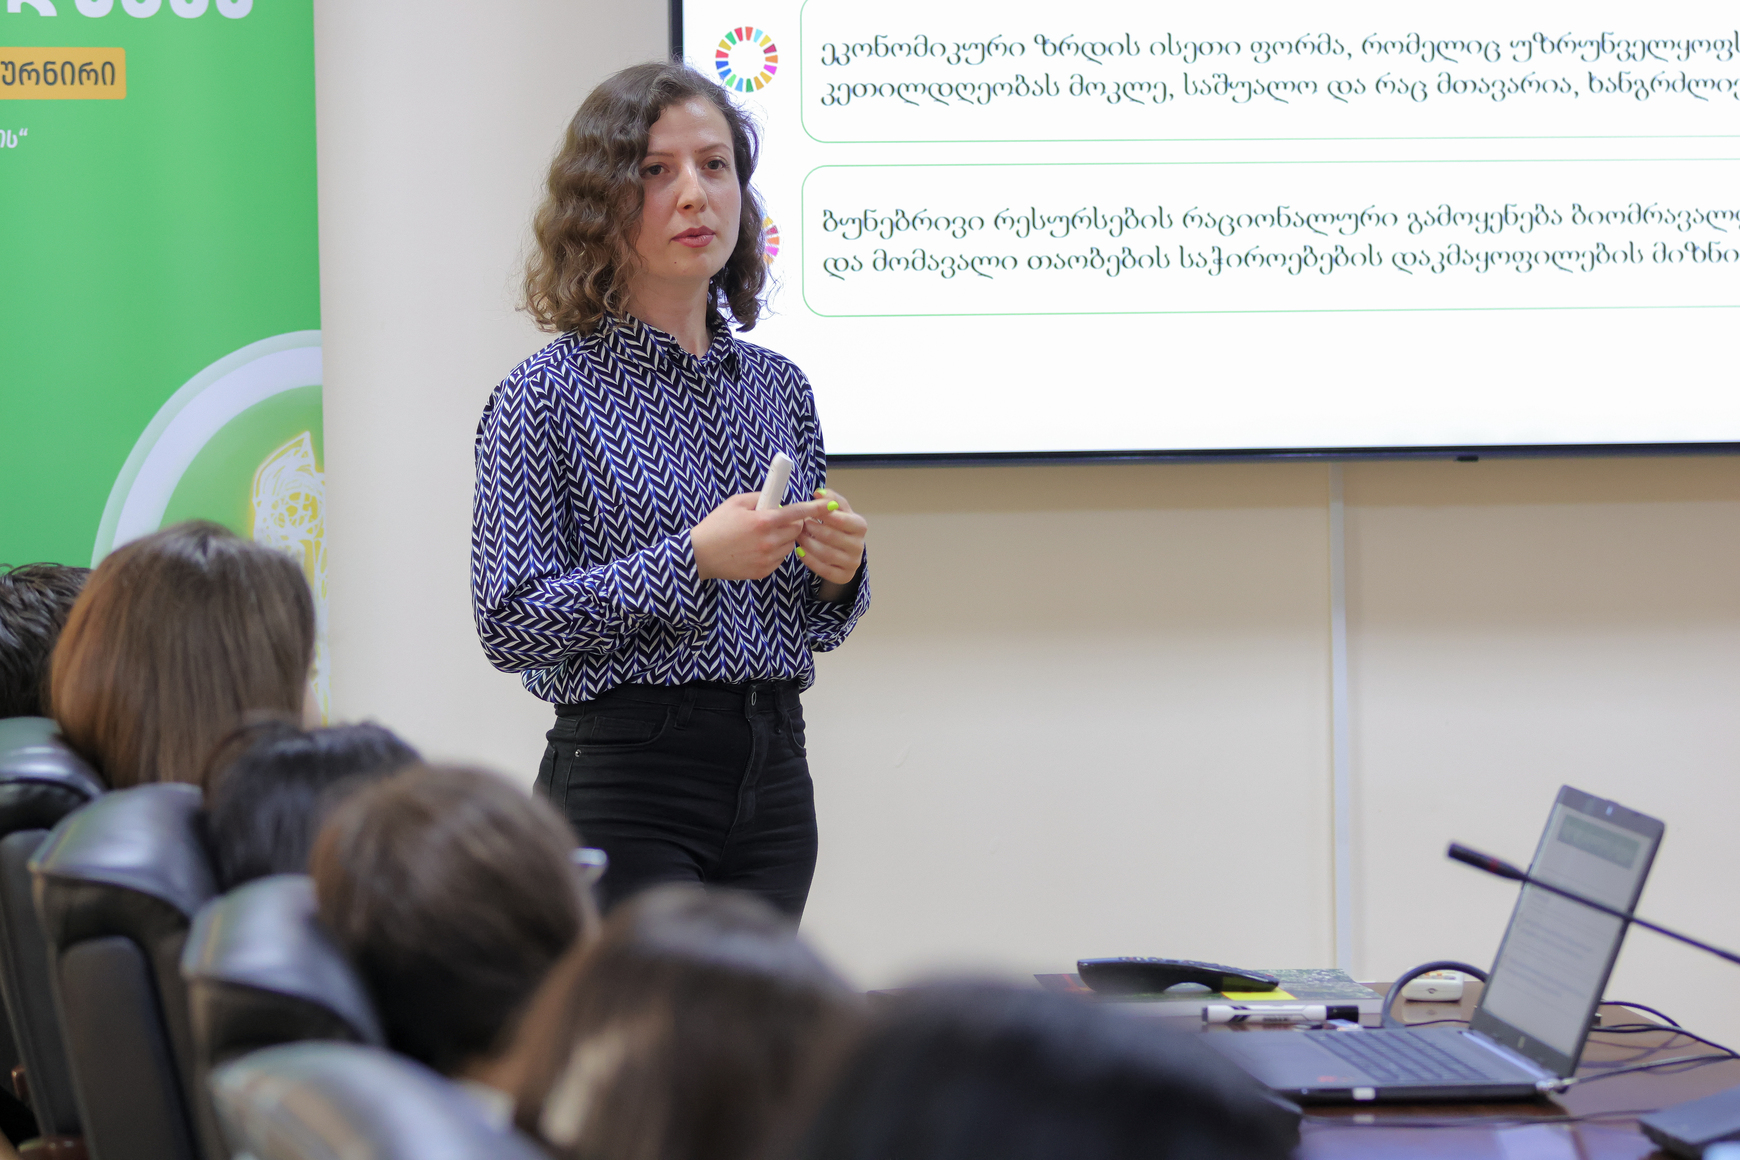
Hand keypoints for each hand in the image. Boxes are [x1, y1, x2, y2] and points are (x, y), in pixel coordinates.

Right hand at [692, 493, 831, 581]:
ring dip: (783, 539)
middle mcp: (768, 541)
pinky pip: (780, 559)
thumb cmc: (716, 525)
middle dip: (791, 523)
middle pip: (796, 530)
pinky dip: (774, 552)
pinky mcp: (763, 571)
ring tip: (761, 536)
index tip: (828, 505)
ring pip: (790, 545)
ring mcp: (766, 559)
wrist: (700, 555)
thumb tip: (778, 498)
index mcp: (762, 521)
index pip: (796, 512)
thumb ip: (760, 497)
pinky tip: (756, 549)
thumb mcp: (735, 503)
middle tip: (774, 521)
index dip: (814, 508)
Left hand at [799, 489, 867, 597]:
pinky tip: (800, 552)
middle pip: (832, 537)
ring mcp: (853, 562)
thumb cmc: (837, 525)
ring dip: (808, 544)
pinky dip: (809, 560)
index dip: (823, 515)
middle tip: (800, 525)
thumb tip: (818, 493)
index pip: (842, 519)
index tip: (809, 512)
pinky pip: (824, 570)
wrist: (844, 550)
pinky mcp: (844, 576)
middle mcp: (859, 545)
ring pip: (826, 554)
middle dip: (812, 530)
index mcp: (860, 526)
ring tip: (798, 536)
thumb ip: (829, 498)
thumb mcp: (837, 509)